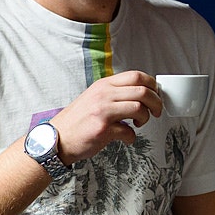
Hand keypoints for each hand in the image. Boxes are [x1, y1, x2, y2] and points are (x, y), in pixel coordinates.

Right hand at [48, 70, 162, 164]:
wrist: (57, 139)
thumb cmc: (77, 120)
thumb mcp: (94, 97)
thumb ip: (114, 93)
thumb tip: (141, 94)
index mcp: (104, 85)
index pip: (136, 76)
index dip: (152, 85)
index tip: (156, 94)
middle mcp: (104, 95)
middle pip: (143, 91)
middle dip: (156, 103)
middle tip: (157, 111)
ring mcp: (103, 111)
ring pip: (139, 108)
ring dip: (146, 118)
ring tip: (139, 123)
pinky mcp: (102, 130)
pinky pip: (129, 132)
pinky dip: (132, 137)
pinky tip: (126, 138)